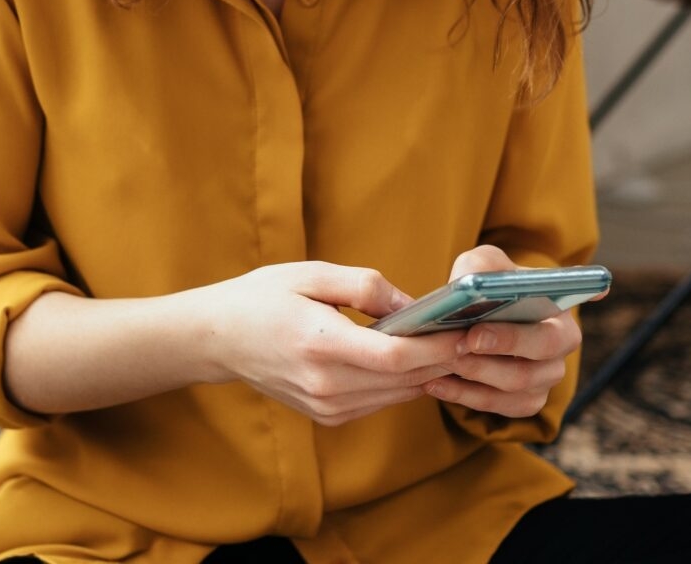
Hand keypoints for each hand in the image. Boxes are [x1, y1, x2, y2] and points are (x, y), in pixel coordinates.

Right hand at [185, 261, 467, 427]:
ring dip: (426, 372)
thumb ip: (365, 286)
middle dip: (442, 358)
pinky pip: (380, 401)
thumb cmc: (262, 298)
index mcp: (320, 345)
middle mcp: (325, 385)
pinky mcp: (328, 416)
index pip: (396, 358)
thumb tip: (412, 305)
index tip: (465, 329)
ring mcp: (326, 407)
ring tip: (449, 344)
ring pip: (398, 395)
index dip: (437, 347)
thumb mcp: (311, 274)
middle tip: (472, 333)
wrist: (219, 338)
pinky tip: (411, 360)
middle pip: (405, 380)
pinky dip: (402, 383)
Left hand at [420, 244, 584, 418]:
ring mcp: (543, 381)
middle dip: (487, 361)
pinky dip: (462, 395)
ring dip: (472, 377)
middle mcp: (559, 355)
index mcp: (561, 318)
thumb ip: (480, 269)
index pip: (551, 336)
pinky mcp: (524, 401)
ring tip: (437, 362)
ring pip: (511, 391)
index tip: (475, 334)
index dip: (515, 339)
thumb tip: (466, 290)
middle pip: (531, 371)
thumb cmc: (491, 282)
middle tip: (454, 349)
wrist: (483, 308)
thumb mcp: (485, 264)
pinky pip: (495, 406)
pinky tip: (434, 382)